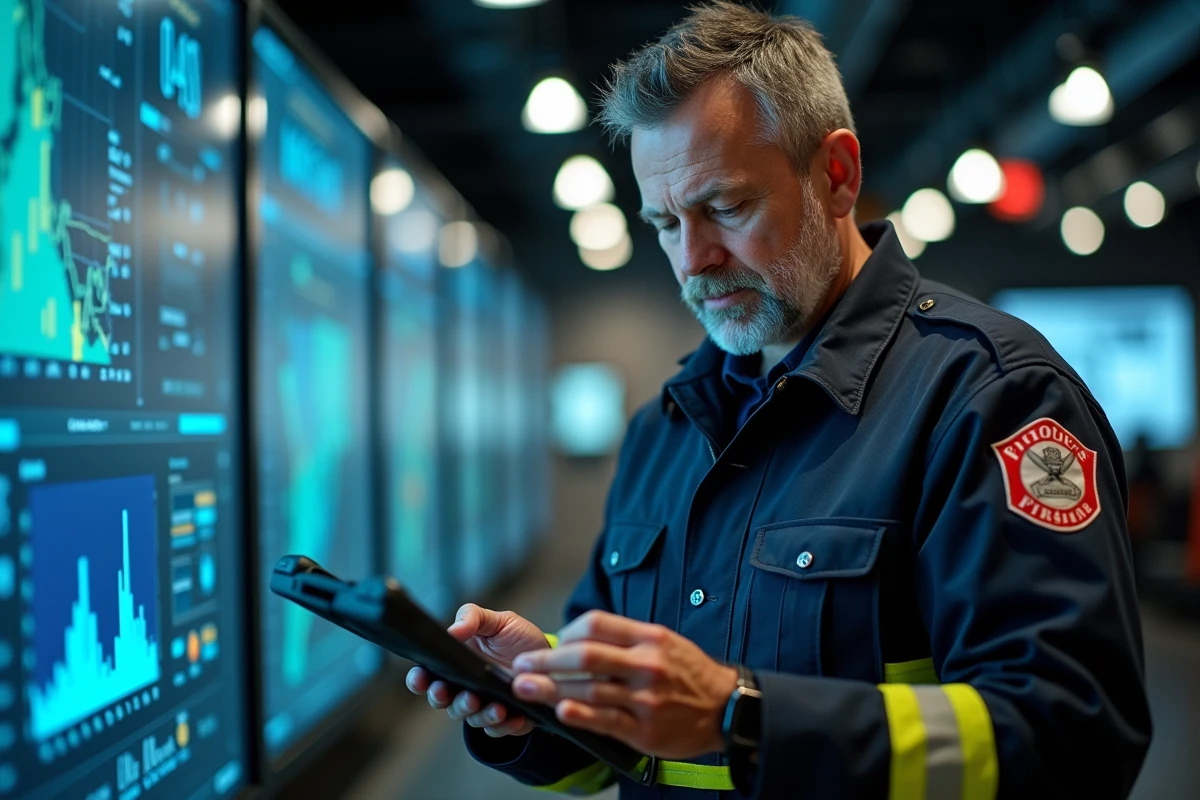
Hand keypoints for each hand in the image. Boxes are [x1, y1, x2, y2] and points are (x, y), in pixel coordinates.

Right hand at [405, 604, 548, 737]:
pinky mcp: (506, 721)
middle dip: (445, 699)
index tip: (421, 678)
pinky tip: (513, 717)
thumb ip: (473, 618)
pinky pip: (499, 729)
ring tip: (495, 707)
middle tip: (453, 692)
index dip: (419, 680)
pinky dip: (504, 726)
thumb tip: (453, 630)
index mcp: (456, 665)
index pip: (428, 676)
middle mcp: (465, 689)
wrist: (549, 657)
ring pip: (470, 718)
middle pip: (444, 702)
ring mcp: (484, 706)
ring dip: (479, 715)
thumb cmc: (517, 638)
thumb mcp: (497, 621)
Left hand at [509, 610, 737, 759]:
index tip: (550, 643)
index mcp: (648, 637)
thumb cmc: (688, 673)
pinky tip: (559, 710)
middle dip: (546, 661)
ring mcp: (645, 699)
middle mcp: (646, 664)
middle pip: (585, 655)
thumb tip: (577, 638)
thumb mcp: (663, 641)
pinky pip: (606, 720)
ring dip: (550, 688)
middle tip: (520, 666)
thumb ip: (624, 638)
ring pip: (589, 689)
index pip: (595, 625)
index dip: (565, 633)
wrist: (728, 708)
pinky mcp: (646, 730)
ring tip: (524, 688)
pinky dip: (579, 714)